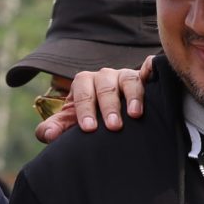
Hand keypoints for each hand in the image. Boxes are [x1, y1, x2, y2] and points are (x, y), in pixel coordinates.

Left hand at [35, 59, 154, 142]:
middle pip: (106, 87)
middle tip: (113, 126)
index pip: (82, 94)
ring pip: (129, 80)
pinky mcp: (143, 78)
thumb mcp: (68, 124)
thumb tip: (49, 134)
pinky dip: (151, 70)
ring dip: (133, 96)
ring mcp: (124, 75)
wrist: (106, 114)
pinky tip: (155, 74)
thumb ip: (52, 128)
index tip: (89, 128)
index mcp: (83, 83)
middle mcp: (104, 76)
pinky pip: (149, 70)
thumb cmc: (86, 118)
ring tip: (135, 114)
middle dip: (109, 107)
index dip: (85, 110)